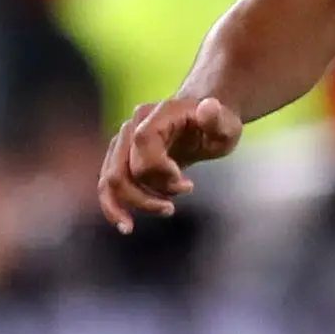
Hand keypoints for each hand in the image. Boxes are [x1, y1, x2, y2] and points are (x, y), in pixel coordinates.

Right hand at [95, 94, 241, 231]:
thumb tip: (209, 106)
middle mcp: (132, 125)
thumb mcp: (227, 124)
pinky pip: (108, 184)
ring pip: (110, 180)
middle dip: (148, 195)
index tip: (186, 182)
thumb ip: (217, 119)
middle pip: (121, 168)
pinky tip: (127, 226)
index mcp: (156, 114)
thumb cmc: (217, 124)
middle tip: (180, 199)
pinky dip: (114, 206)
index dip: (159, 169)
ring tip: (168, 209)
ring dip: (136, 203)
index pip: (142, 141)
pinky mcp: (120, 158)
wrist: (201, 120)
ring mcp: (122, 142)